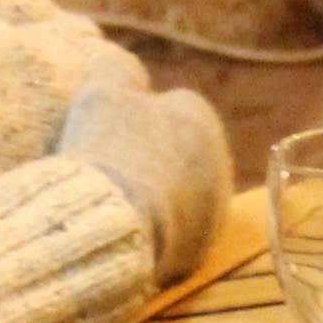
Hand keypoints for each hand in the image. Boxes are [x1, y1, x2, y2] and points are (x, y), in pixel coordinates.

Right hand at [53, 78, 228, 277]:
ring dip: (156, 200)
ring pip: (180, 199)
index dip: (138, 118)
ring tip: (112, 205)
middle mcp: (219, 167)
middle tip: (109, 170)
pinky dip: (152, 235)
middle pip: (181, 156)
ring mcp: (211, 217)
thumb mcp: (102, 92)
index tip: (110, 133)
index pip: (175, 108)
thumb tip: (119, 63)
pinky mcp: (196, 258)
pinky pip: (171, 239)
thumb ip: (117, 68)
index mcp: (201, 120)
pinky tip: (119, 234)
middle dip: (154, 161)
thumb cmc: (110, 150)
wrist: (109, 225)